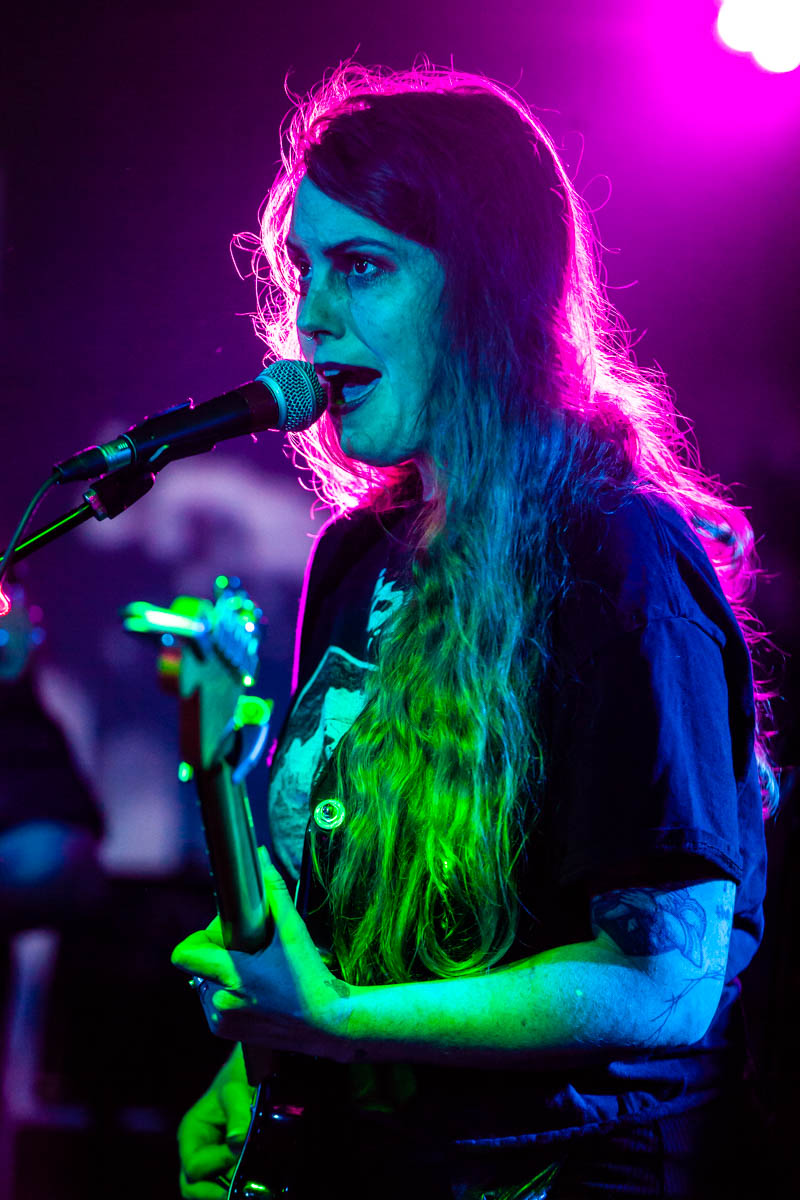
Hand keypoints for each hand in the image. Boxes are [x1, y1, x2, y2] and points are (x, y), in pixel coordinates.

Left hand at [171, 857, 352, 1059]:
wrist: (329, 1024)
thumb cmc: (311, 976)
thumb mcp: (293, 931)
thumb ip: (273, 890)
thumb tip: (261, 854)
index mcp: (232, 974)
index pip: (184, 954)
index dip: (199, 939)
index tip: (222, 935)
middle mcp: (219, 1001)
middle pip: (198, 966)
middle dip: (219, 956)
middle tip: (251, 954)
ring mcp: (221, 1020)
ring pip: (205, 985)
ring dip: (222, 977)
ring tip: (257, 975)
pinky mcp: (227, 1033)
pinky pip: (213, 1004)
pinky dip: (228, 995)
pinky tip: (257, 993)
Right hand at [178, 1044, 253, 1199]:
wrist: (247, 1077)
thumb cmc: (237, 1081)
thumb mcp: (236, 1092)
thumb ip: (238, 1114)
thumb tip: (238, 1142)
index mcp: (191, 1134)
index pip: (194, 1166)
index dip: (217, 1164)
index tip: (239, 1152)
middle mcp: (195, 1151)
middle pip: (192, 1187)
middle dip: (214, 1192)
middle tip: (239, 1190)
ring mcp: (208, 1161)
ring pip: (208, 1189)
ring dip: (226, 1189)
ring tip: (247, 1184)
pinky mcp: (223, 1165)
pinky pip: (223, 1184)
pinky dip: (235, 1185)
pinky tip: (251, 1179)